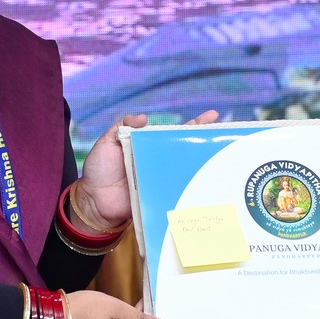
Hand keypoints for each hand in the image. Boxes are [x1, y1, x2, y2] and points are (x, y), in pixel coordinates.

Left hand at [75, 109, 217, 230]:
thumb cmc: (99, 171)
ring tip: (222, 157)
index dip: (193, 125)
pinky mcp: (161, 196)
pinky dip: (191, 188)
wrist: (93, 203)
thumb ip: (121, 127)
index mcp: (148, 146)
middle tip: (226, 134)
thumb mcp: (106, 143)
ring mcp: (161, 179)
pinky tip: (207, 185)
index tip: (213, 116)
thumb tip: (143, 117)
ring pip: (186, 169)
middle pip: (186, 149)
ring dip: (203, 165)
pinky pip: (178, 190)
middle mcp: (158, 161)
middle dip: (206, 141)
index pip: (173, 132)